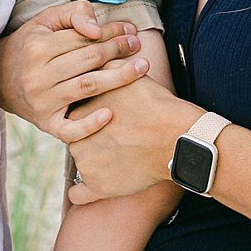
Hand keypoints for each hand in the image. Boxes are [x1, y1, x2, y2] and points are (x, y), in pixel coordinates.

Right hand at [0, 0, 148, 138]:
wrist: (0, 79)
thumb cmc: (30, 45)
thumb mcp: (45, 21)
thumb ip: (73, 14)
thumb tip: (97, 29)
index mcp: (38, 47)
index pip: (83, 38)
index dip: (110, 32)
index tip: (129, 29)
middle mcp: (39, 76)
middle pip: (89, 61)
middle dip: (118, 50)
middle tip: (137, 45)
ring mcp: (42, 102)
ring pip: (88, 88)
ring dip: (119, 77)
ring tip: (142, 68)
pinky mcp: (46, 124)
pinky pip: (71, 130)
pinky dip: (90, 124)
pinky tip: (110, 114)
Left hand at [65, 74, 201, 204]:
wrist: (176, 137)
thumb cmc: (155, 105)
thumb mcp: (129, 76)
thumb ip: (107, 67)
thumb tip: (99, 56)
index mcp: (81, 110)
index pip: (74, 114)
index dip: (89, 115)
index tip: (105, 118)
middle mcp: (76, 136)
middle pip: (75, 138)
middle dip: (88, 138)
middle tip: (114, 137)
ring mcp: (85, 163)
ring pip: (80, 162)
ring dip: (91, 161)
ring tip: (115, 157)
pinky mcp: (97, 186)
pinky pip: (78, 194)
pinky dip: (82, 192)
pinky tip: (88, 188)